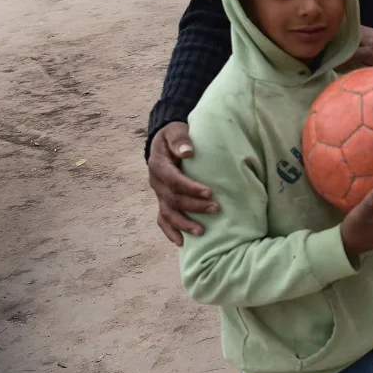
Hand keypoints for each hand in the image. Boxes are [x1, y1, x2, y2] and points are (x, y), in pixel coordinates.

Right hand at [148, 122, 218, 245]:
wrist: (164, 141)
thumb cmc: (174, 135)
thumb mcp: (175, 130)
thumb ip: (180, 139)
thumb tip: (187, 151)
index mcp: (158, 165)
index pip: (174, 180)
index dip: (191, 188)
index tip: (210, 192)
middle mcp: (156, 182)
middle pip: (173, 199)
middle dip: (194, 206)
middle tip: (216, 208)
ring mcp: (158, 194)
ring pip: (168, 213)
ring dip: (184, 224)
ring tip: (202, 232)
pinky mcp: (162, 200)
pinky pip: (162, 219)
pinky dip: (170, 231)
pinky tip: (181, 242)